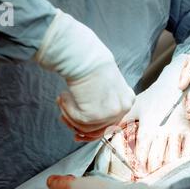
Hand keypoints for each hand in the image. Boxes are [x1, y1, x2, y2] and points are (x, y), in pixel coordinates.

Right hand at [35, 10, 134, 141]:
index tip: (78, 132)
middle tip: (62, 117)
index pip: (111, 124)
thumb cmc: (91, 65)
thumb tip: (89, 124)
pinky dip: (66, 110)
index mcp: (128, 101)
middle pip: (98, 129)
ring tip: (62, 99)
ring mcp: (109, 114)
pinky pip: (76, 120)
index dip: (92, 130)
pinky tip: (62, 96)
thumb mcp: (107, 85)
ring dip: (69, 114)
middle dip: (77, 125)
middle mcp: (122, 109)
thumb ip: (105, 102)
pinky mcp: (94, 115)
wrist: (84, 56)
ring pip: (84, 127)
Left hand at [122, 55, 189, 174]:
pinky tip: (180, 167)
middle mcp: (164, 132)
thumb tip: (107, 132)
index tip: (137, 176)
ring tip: (163, 176)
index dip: (140, 167)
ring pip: (174, 159)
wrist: (177, 81)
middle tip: (149, 180)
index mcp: (149, 128)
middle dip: (153, 172)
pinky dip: (185, 161)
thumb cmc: (154, 95)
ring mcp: (179, 132)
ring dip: (168, 169)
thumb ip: (122, 121)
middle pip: (158, 161)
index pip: (143, 154)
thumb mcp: (136, 106)